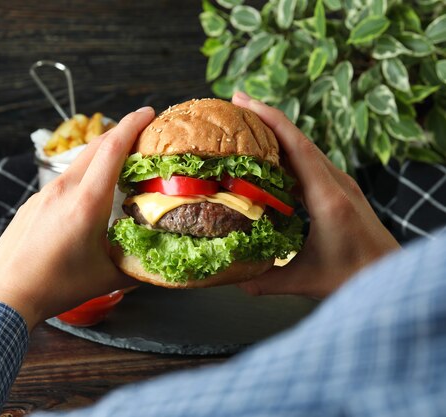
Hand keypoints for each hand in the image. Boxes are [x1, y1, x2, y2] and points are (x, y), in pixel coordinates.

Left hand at [0, 107, 155, 328]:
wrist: (5, 294)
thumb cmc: (55, 286)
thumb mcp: (107, 277)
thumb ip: (138, 264)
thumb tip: (160, 260)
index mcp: (86, 202)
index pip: (112, 149)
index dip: (132, 125)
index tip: (148, 113)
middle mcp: (63, 190)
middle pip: (96, 147)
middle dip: (121, 133)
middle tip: (141, 134)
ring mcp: (44, 195)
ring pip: (78, 163)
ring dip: (101, 156)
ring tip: (119, 166)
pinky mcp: (32, 203)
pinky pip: (63, 180)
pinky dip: (83, 176)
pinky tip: (88, 195)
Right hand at [232, 92, 399, 298]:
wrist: (391, 277)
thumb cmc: (354, 278)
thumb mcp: (306, 281)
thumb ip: (266, 281)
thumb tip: (233, 279)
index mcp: (328, 199)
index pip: (297, 147)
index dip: (271, 120)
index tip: (244, 101)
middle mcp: (336, 184)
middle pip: (299, 139)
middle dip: (267, 117)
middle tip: (236, 102)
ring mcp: (341, 185)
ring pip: (306, 148)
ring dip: (278, 131)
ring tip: (248, 123)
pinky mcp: (341, 191)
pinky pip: (311, 162)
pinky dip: (288, 151)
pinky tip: (271, 155)